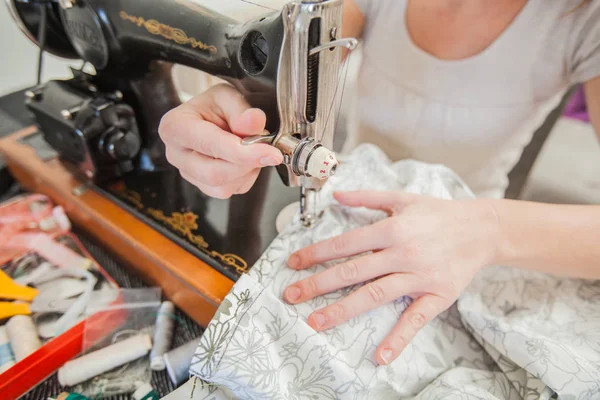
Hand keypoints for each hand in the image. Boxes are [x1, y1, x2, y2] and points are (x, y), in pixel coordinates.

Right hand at [158, 84, 282, 198]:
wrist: (212, 116)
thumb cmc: (215, 106)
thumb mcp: (228, 96)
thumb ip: (241, 109)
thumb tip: (255, 122)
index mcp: (175, 127)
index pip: (210, 145)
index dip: (244, 152)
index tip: (271, 153)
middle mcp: (175, 154)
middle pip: (214, 174)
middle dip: (247, 165)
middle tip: (270, 151)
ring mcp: (188, 173)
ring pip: (223, 188)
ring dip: (248, 171)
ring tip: (252, 148)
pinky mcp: (202, 186)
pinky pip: (229, 191)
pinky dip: (245, 178)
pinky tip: (245, 160)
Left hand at [283, 191, 499, 364]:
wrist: (482, 229)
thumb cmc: (438, 213)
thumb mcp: (402, 198)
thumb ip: (367, 197)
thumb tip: (335, 194)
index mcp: (391, 228)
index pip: (345, 243)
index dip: (316, 254)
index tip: (293, 263)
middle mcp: (402, 253)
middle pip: (353, 271)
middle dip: (318, 284)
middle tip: (291, 295)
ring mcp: (419, 276)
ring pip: (375, 295)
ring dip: (343, 310)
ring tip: (316, 321)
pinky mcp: (437, 295)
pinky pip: (415, 319)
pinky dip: (398, 338)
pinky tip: (381, 356)